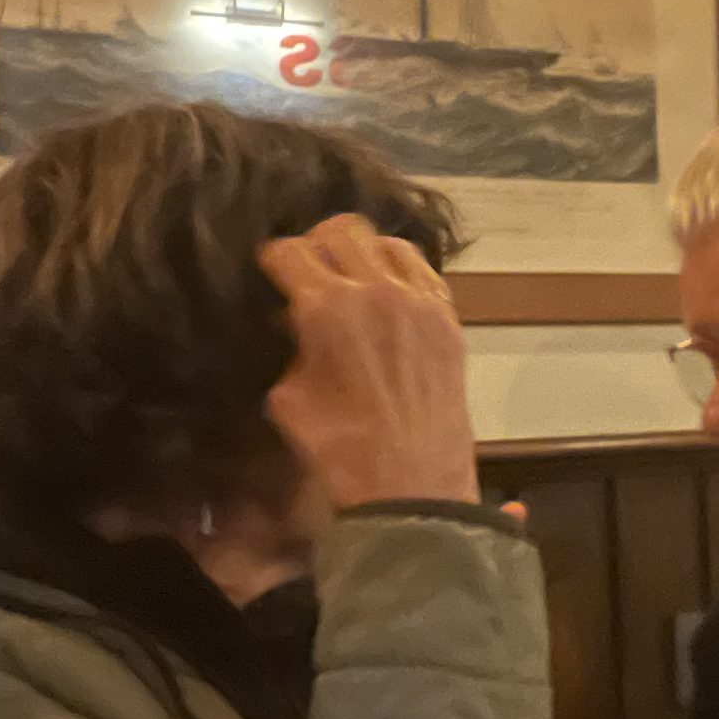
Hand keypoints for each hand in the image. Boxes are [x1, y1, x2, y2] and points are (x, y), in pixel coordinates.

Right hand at [259, 215, 478, 509]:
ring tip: (352, 278)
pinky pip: (423, 271)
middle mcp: (376, 289)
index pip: (289, 251)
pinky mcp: (449, 319)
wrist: (411, 489)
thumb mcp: (287, 399)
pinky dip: (400, 272)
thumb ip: (289, 348)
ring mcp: (420, 300)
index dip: (273, 259)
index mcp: (327, 307)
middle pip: (341, 229)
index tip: (270, 271)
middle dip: (316, 243)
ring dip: (362, 253)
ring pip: (386, 242)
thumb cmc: (339, 452)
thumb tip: (294, 324)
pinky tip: (389, 294)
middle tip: (309, 270)